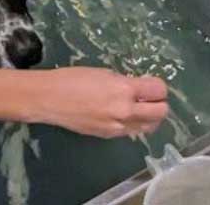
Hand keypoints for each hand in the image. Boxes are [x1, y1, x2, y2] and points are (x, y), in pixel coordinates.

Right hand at [34, 67, 168, 138]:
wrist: (48, 99)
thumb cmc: (71, 79)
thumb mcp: (102, 73)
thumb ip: (124, 82)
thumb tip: (138, 89)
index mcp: (124, 90)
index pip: (159, 90)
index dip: (157, 86)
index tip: (150, 84)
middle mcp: (125, 111)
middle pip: (161, 112)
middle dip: (158, 103)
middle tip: (148, 97)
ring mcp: (118, 127)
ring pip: (149, 126)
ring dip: (148, 116)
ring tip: (136, 108)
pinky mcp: (109, 135)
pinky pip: (131, 131)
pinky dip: (132, 123)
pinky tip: (119, 114)